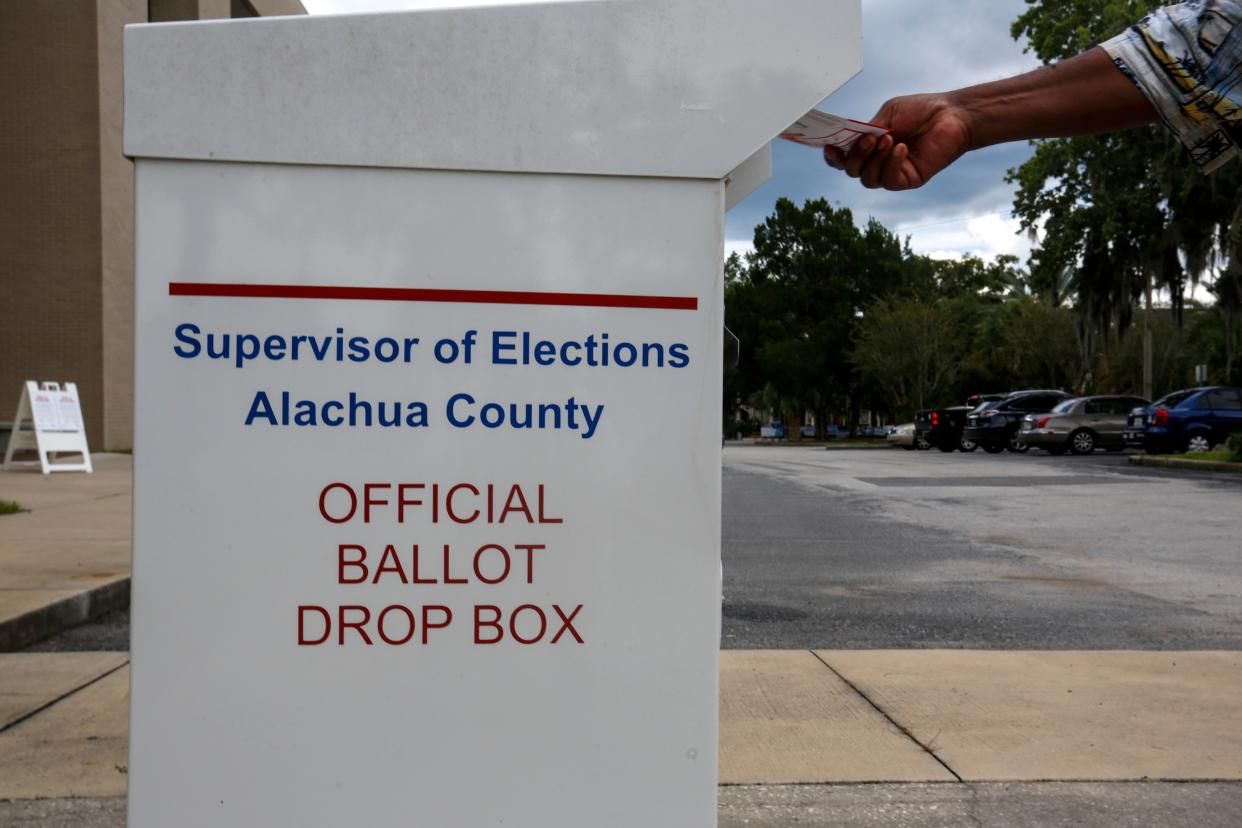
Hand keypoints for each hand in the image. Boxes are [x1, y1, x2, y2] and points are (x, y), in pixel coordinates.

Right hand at [823, 93, 974, 190]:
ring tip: (888, 139)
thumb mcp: (888, 114)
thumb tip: (850, 139)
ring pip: (867, 178)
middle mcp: (877, 161)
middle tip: (868, 138)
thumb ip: (867, 128)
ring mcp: (891, 173)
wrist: (952, 115)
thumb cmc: (922, 111)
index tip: (829, 146)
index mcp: (869, 145)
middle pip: (851, 170)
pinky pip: (888, 180)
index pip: (843, 158)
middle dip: (855, 156)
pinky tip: (902, 148)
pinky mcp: (907, 180)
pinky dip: (891, 163)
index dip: (833, 156)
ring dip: (873, 159)